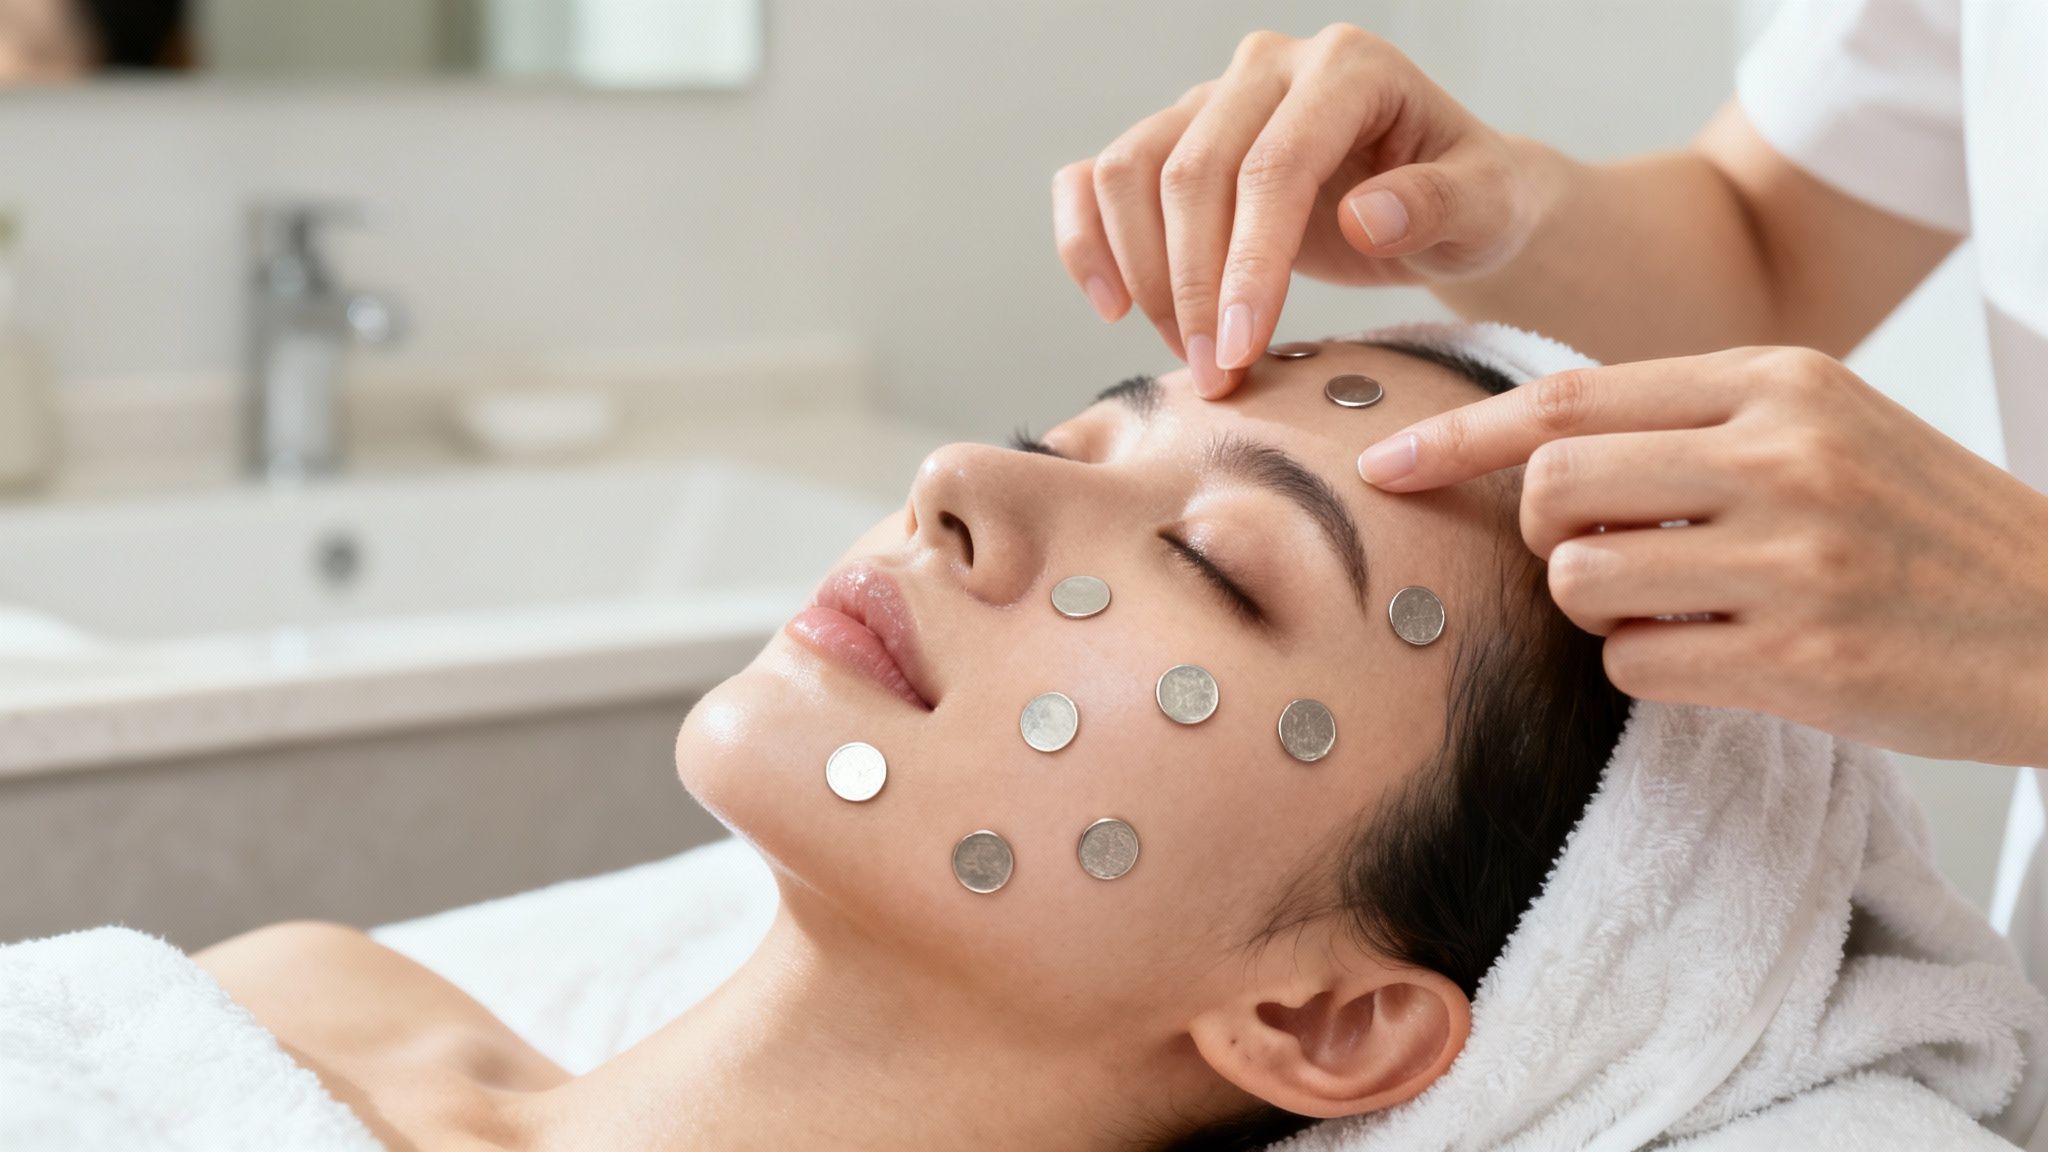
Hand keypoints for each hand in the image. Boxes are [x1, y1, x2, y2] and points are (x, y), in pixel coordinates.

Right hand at [1051, 24, 1538, 398]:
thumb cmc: (1472, 202)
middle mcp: (1269, 68)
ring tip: (1189, 356)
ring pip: (1130, 173)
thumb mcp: (1486, 208)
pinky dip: (1086, 242)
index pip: (1274, 165)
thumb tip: (1365, 215)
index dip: (1247, 264)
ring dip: (1144, 277)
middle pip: (1191, 172)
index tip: (1238, 350)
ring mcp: (1211, 100)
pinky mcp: (1173, 139)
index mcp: (1349, 66)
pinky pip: (1095, 178)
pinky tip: (1112, 306)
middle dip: (1191, 288)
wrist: (1446, 199)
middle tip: (1215, 378)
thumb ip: (1439, 204)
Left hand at [1356, 346, 2047, 766]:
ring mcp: (1792, 556)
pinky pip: (1631, 663)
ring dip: (1596, 607)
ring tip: (1680, 605)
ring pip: (1579, 578)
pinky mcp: (1802, 655)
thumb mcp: (1822, 427)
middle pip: (1552, 485)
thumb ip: (1689, 426)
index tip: (1385, 459)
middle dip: (1541, 531)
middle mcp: (1780, 453)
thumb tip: (1533, 456)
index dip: (1459, 432)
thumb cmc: (1919, 527)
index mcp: (1776, 380)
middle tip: (1605, 551)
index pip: (1569, 397)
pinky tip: (1722, 655)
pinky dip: (1648, 666)